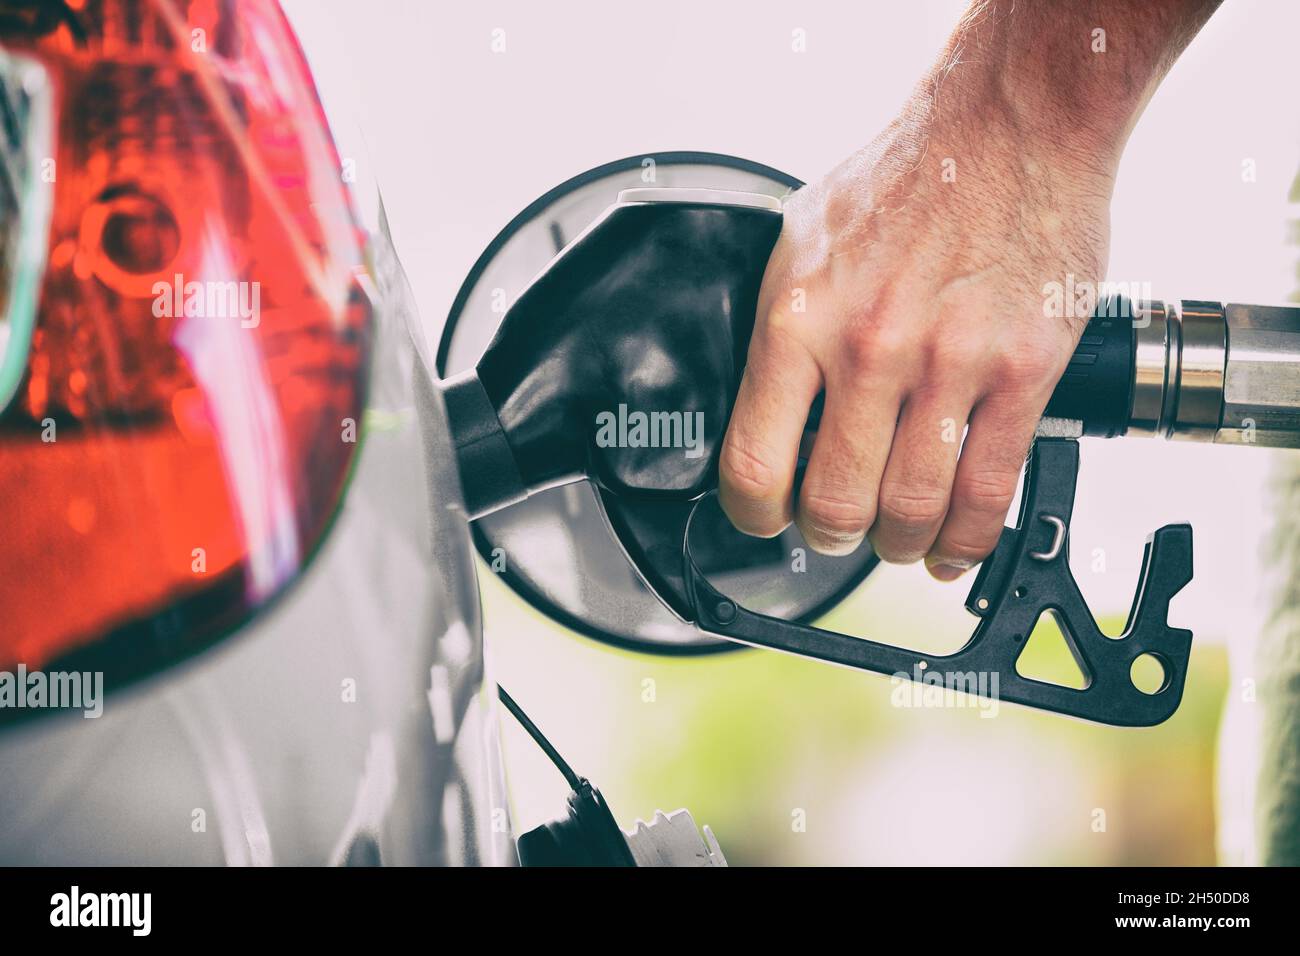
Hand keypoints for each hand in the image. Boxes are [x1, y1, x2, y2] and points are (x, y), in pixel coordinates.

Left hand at [719, 79, 1115, 578]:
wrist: (1010, 124)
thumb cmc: (905, 179)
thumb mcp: (801, 241)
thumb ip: (779, 327)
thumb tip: (758, 402)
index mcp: (799, 317)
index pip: (754, 463)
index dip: (754, 515)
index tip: (765, 519)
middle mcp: (868, 347)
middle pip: (835, 504)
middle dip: (831, 535)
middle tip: (837, 529)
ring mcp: (950, 364)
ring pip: (911, 510)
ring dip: (897, 544)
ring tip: (895, 537)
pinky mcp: (1023, 373)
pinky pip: (990, 492)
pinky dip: (967, 540)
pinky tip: (949, 546)